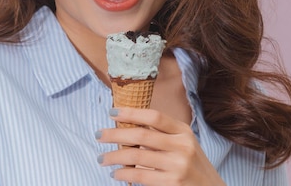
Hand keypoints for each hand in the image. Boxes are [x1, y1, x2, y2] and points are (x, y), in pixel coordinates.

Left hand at [95, 107, 225, 185]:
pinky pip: (140, 175)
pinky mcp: (172, 183)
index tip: (112, 113)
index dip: (131, 112)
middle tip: (98, 135)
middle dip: (114, 134)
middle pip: (141, 134)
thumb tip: (127, 124)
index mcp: (184, 132)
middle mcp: (183, 146)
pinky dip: (124, 173)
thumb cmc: (192, 166)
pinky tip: (116, 173)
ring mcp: (178, 165)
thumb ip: (162, 134)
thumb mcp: (184, 144)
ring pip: (136, 156)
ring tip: (102, 159)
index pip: (155, 116)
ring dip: (114, 157)